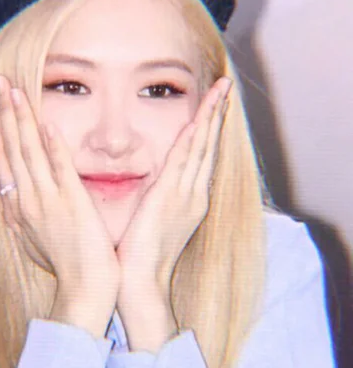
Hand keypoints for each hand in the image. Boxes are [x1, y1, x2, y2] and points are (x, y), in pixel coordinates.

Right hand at [0, 76, 119, 324]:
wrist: (83, 289)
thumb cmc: (62, 265)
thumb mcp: (31, 242)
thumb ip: (20, 217)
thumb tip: (11, 201)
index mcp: (17, 208)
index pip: (1, 162)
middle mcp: (26, 200)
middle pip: (11, 149)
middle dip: (3, 113)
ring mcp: (48, 200)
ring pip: (29, 152)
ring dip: (21, 120)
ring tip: (14, 92)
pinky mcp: (72, 202)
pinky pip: (60, 168)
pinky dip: (52, 145)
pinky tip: (46, 123)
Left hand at [117, 77, 232, 300]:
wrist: (141, 280)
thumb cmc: (144, 253)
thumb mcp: (158, 220)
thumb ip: (161, 199)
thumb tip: (157, 185)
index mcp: (191, 198)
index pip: (203, 155)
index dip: (210, 128)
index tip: (212, 106)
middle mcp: (193, 193)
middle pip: (208, 145)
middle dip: (216, 114)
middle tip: (224, 86)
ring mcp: (184, 194)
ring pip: (200, 148)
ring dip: (209, 117)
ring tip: (219, 91)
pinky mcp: (168, 197)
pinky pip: (182, 162)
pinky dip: (191, 140)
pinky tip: (197, 120)